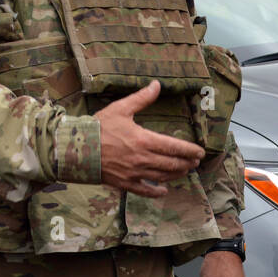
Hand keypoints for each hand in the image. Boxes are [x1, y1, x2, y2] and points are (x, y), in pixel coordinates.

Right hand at [94, 80, 204, 197]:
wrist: (76, 148)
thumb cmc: (99, 127)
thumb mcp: (121, 108)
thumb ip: (141, 98)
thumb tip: (156, 85)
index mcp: (144, 140)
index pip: (174, 147)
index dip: (190, 150)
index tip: (200, 152)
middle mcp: (142, 159)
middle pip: (172, 164)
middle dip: (187, 163)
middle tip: (195, 162)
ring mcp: (134, 173)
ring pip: (162, 177)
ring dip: (177, 174)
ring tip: (185, 171)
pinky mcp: (125, 183)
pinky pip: (145, 190)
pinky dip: (156, 192)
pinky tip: (164, 191)